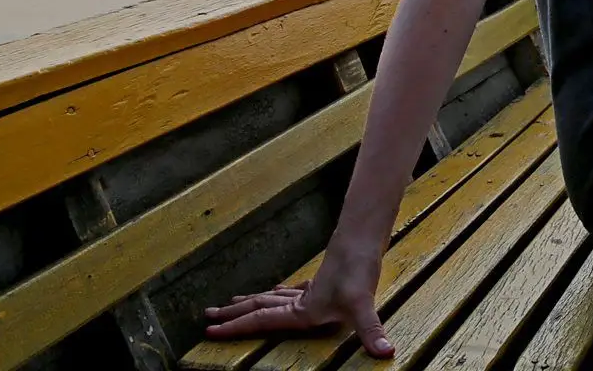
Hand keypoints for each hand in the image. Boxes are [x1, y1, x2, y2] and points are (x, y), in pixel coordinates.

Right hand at [202, 237, 393, 358]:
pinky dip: (277, 294)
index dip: (235, 328)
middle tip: (207, 316)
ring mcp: (309, 291)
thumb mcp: (364, 304)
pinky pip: (290, 292)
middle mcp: (300, 301)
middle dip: (233, 314)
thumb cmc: (360, 270)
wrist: (363, 239)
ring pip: (271, 298)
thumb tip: (385, 353)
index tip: (211, 330)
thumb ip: (371, 330)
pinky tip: (277, 292)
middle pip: (258, 307)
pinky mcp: (320, 283)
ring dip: (250, 302)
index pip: (261, 321)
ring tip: (232, 302)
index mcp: (302, 311)